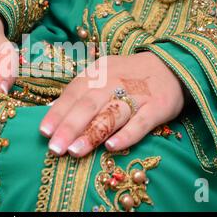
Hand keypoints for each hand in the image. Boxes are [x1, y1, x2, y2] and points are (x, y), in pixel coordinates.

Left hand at [40, 53, 184, 156]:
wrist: (171, 65)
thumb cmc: (128, 75)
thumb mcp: (102, 75)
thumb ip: (80, 92)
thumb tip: (53, 109)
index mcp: (98, 73)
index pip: (74, 93)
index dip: (58, 112)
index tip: (44, 132)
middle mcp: (115, 81)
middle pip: (89, 105)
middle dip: (70, 127)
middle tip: (55, 148)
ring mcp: (137, 94)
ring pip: (112, 114)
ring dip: (93, 133)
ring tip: (75, 151)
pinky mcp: (158, 107)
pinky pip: (141, 122)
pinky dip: (127, 134)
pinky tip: (111, 147)